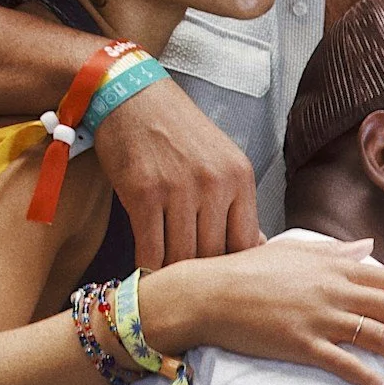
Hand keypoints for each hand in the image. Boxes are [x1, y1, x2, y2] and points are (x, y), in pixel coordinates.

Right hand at [92, 78, 262, 268]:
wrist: (131, 96)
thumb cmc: (175, 130)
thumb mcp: (219, 158)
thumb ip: (234, 201)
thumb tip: (252, 245)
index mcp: (240, 177)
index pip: (246, 244)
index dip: (232, 269)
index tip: (219, 279)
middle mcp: (215, 184)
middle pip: (214, 254)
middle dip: (201, 275)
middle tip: (190, 288)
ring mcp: (180, 190)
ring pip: (183, 257)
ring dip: (173, 274)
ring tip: (167, 285)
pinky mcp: (144, 195)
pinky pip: (151, 249)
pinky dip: (147, 267)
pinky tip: (145, 272)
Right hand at [146, 236, 383, 384]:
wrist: (207, 293)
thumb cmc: (248, 271)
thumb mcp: (296, 252)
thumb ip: (337, 252)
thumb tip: (369, 248)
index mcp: (336, 267)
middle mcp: (334, 290)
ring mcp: (319, 317)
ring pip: (380, 337)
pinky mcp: (300, 344)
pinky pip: (345, 364)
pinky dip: (372, 380)